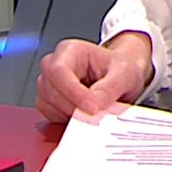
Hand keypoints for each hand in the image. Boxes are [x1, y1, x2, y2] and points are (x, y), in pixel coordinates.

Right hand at [35, 32, 152, 123]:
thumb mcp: (123, 74)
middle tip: (98, 113)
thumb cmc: (117, 67)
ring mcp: (48, 84)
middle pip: (51, 91)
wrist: (120, 74)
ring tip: (95, 110)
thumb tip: (95, 104)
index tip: (92, 107)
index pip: (59, 71)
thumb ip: (109, 88)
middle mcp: (53, 65)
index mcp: (70, 50)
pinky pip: (51, 117)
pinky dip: (68, 121)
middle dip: (75, 107)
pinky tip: (85, 114)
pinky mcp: (48, 102)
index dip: (73, 92)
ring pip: (49, 106)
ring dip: (72, 115)